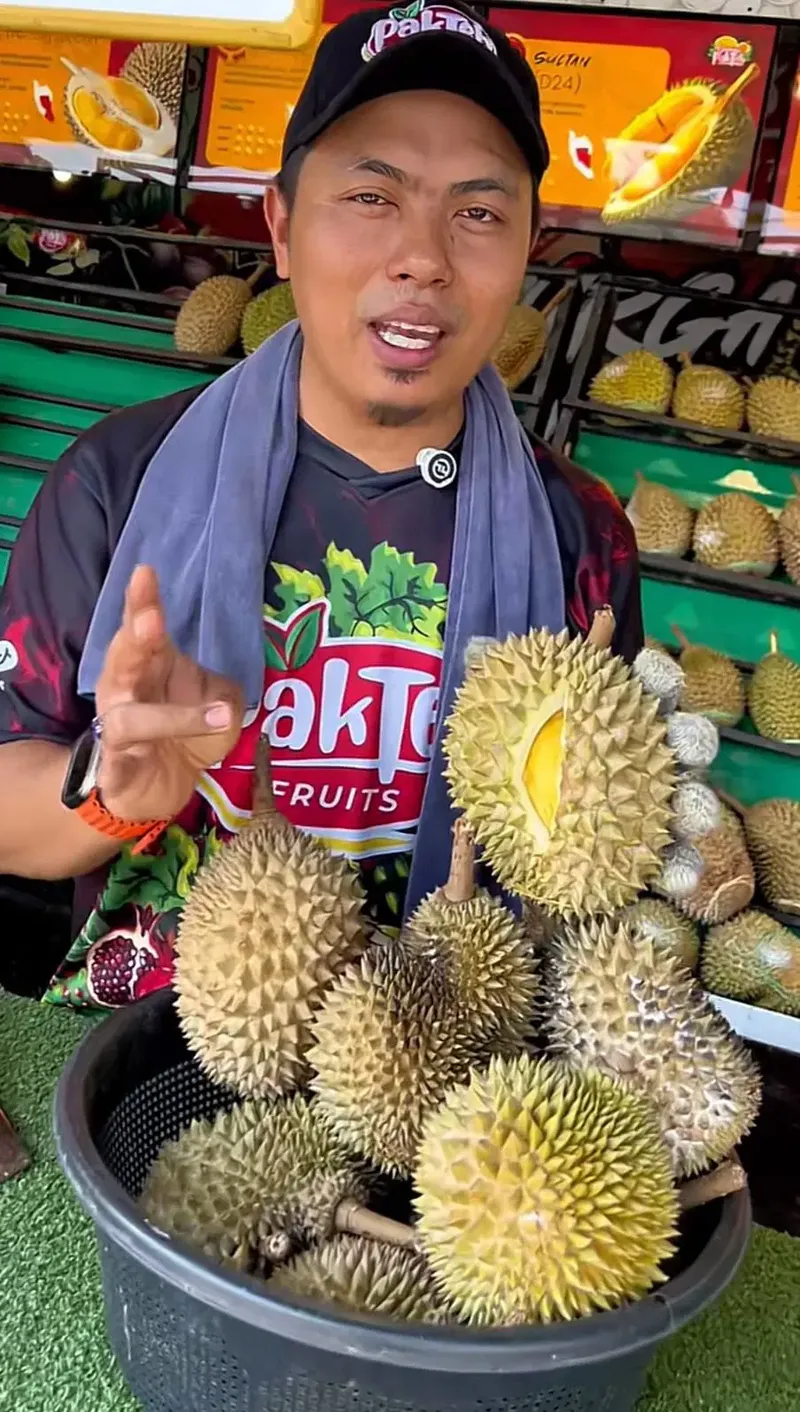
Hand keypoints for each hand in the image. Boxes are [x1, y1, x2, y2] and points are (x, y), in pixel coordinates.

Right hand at [93, 564, 244, 822]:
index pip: (144, 626)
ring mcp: (116, 730)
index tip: (146, 572)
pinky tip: (162, 757)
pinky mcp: (117, 769)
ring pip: (128, 717)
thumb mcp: (217, 701)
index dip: (143, 601)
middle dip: (137, 638)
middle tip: (151, 620)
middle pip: (124, 658)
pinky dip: (140, 765)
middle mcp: (125, 690)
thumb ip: (222, 687)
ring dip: (173, 716)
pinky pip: (124, 765)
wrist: (152, 789)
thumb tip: (225, 695)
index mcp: (149, 663)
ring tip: (220, 714)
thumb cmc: (182, 732)